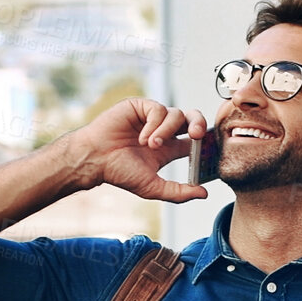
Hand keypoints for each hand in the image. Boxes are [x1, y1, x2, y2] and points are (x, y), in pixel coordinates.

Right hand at [60, 98, 209, 203]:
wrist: (96, 158)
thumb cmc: (119, 172)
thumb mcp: (152, 187)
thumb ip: (178, 192)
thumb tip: (204, 194)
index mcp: (169, 148)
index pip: (195, 140)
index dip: (204, 142)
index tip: (206, 149)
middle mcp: (163, 131)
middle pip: (193, 119)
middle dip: (199, 123)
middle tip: (197, 135)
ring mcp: (152, 118)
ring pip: (176, 114)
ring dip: (166, 131)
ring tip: (150, 145)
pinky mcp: (141, 107)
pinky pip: (159, 109)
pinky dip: (154, 124)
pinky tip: (141, 137)